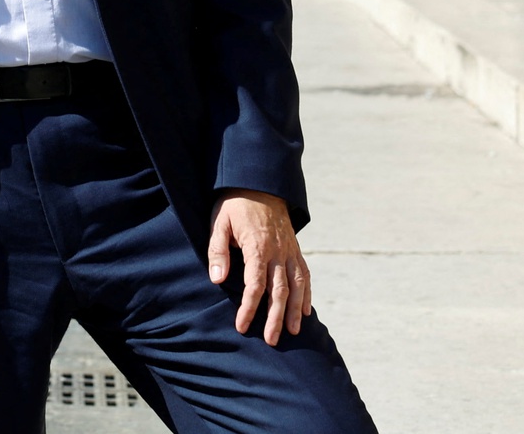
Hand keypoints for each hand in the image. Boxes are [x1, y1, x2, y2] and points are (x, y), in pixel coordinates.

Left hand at [208, 191, 311, 345]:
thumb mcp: (218, 222)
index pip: (254, 284)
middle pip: (279, 290)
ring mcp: (290, 250)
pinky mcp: (295, 248)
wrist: (258, 182)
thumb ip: (217, 251)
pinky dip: (306, 293)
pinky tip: (306, 310)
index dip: (249, 307)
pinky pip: (304, 274)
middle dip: (275, 318)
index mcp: (257, 246)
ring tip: (293, 332)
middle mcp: (278, 251)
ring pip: (297, 285)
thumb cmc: (233, 204)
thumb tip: (216, 279)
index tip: (241, 325)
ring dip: (295, 310)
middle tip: (271, 340)